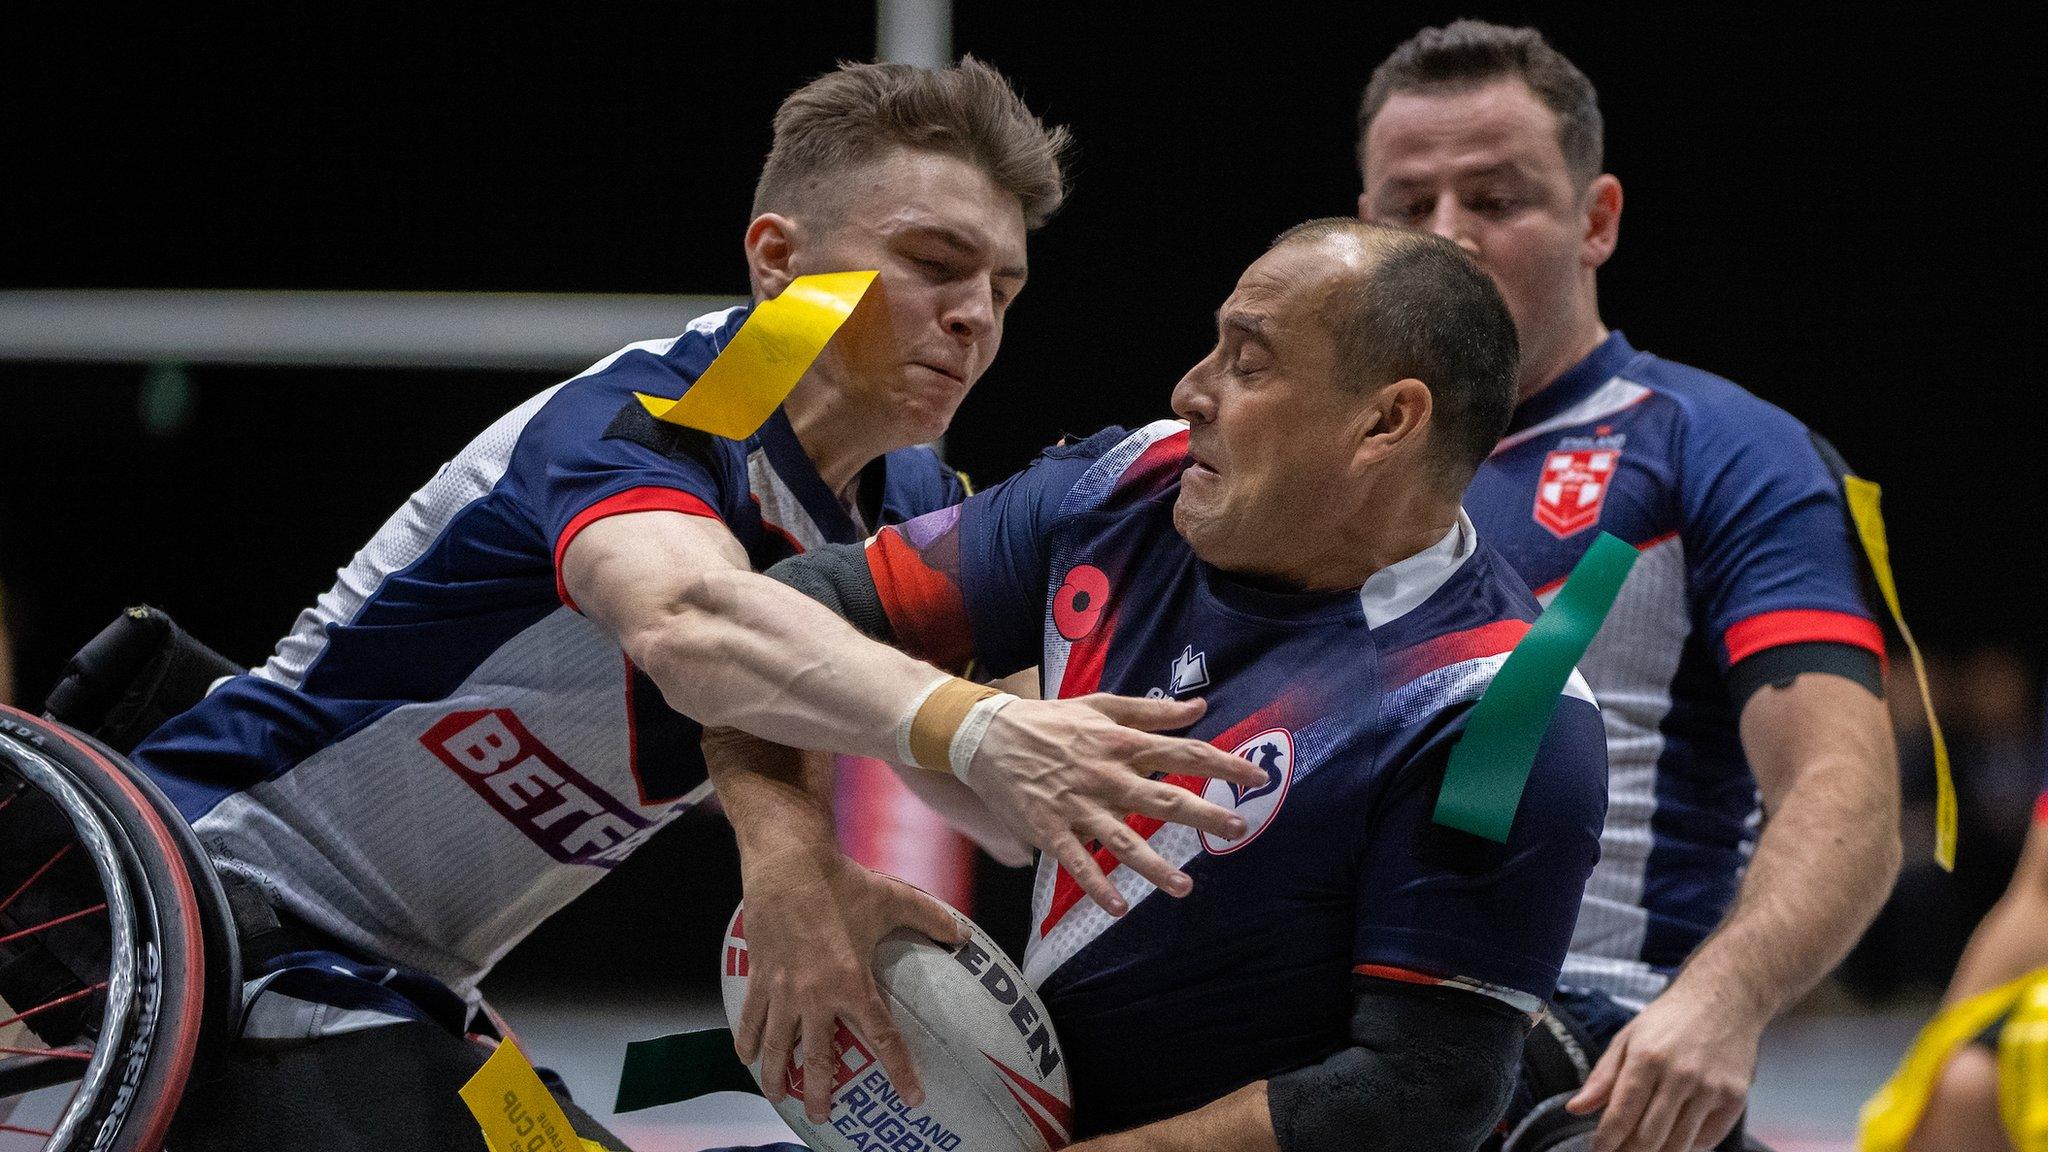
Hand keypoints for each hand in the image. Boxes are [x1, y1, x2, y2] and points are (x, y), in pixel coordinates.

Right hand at [731, 842, 967, 1122]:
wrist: (788, 863)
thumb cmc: (841, 882)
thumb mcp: (893, 898)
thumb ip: (931, 918)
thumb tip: (965, 935)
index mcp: (852, 981)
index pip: (882, 1039)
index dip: (900, 1072)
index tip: (913, 1098)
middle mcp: (816, 995)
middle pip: (818, 1059)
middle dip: (820, 1093)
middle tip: (823, 1117)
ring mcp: (782, 989)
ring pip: (777, 1048)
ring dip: (777, 1078)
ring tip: (781, 1098)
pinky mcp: (758, 977)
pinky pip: (750, 1019)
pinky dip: (747, 1042)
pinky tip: (748, 1058)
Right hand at [964, 693, 1267, 915]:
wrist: (986, 735)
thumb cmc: (1049, 720)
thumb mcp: (1101, 705)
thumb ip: (1152, 711)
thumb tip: (1200, 707)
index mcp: (1120, 743)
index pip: (1182, 751)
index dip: (1222, 764)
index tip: (1257, 777)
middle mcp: (1104, 775)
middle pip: (1162, 797)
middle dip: (1202, 814)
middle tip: (1237, 829)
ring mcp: (1077, 805)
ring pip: (1122, 839)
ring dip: (1153, 866)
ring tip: (1183, 888)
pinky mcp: (1049, 829)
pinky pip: (1076, 863)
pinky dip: (1096, 885)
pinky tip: (1118, 908)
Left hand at [1566, 984, 1759, 1151]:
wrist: (1723, 1001)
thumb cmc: (1671, 1020)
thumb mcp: (1628, 1038)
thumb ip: (1602, 1077)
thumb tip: (1576, 1108)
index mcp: (1647, 1058)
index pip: (1621, 1114)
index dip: (1606, 1141)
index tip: (1598, 1150)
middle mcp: (1680, 1075)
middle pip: (1649, 1137)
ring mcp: (1710, 1089)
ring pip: (1678, 1145)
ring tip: (1641, 1149)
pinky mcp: (1734, 1098)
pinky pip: (1707, 1140)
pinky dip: (1687, 1147)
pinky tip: (1673, 1139)